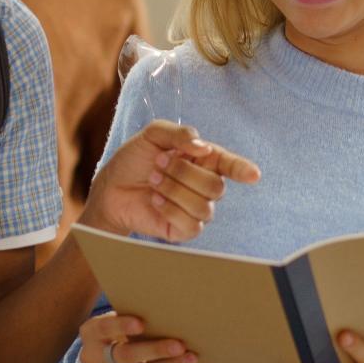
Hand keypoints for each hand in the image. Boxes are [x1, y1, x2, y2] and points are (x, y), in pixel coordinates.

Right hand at [78, 311, 196, 362]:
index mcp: (90, 332)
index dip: (121, 326)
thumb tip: (166, 312)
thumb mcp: (117, 320)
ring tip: (189, 358)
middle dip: (155, 350)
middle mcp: (91, 357)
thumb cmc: (118, 330)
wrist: (102, 357)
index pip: (103, 328)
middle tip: (179, 345)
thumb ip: (132, 316)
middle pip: (124, 356)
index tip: (143, 323)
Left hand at [80, 121, 259, 241]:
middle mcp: (204, 185)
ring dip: (172, 189)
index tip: (253, 175)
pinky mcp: (184, 229)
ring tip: (153, 181)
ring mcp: (196, 209)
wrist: (110, 187)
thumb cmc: (134, 160)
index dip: (243, 169)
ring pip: (204, 206)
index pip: (230, 165)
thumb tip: (203, 147)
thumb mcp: (152, 135)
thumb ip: (178, 133)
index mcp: (203, 160)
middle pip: (216, 186)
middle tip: (158, 164)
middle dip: (183, 172)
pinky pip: (191, 224)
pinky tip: (154, 201)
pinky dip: (169, 209)